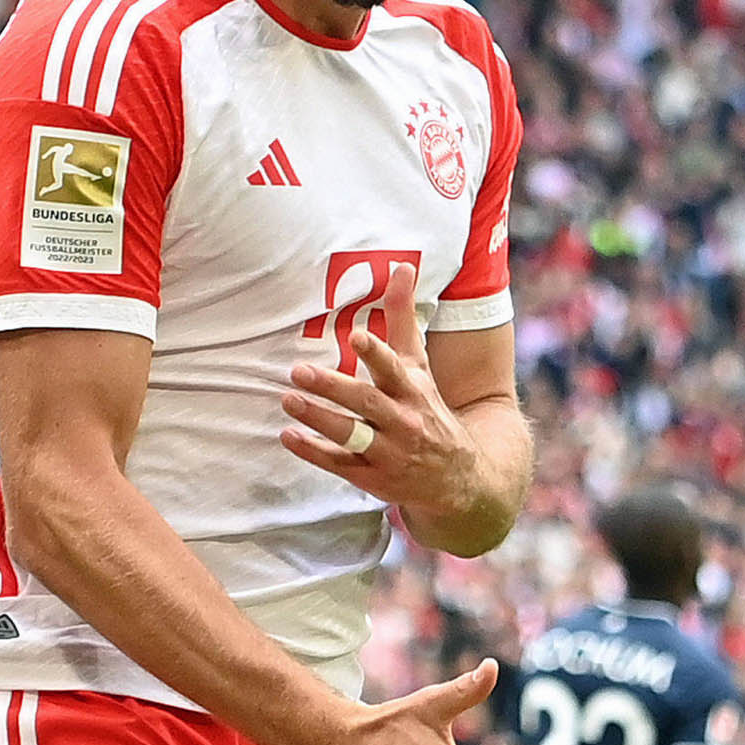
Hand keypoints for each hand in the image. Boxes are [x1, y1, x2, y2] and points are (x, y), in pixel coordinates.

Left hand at [282, 263, 481, 521]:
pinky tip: (288, 436)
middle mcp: (402, 420)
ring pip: (351, 435)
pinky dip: (313, 452)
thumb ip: (403, 318)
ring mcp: (388, 452)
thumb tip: (400, 266)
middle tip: (297, 371)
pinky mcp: (372, 477)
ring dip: (318, 419)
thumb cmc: (428, 408)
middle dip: (332, 387)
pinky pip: (340, 464)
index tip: (356, 337)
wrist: (457, 477)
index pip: (393, 368)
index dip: (375, 354)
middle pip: (366, 402)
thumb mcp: (419, 365)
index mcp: (412, 389)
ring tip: (288, 399)